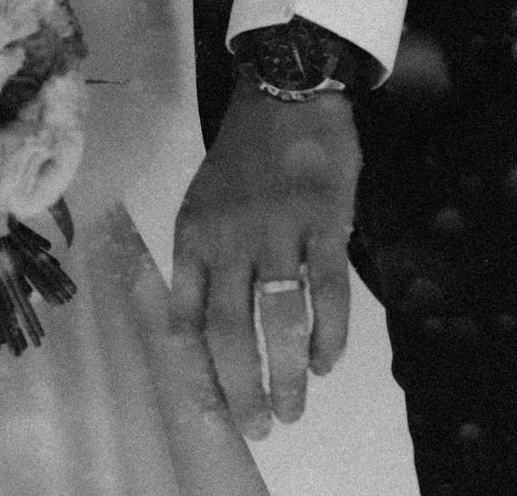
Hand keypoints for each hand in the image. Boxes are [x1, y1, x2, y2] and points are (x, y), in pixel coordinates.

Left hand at [168, 83, 359, 439]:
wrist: (287, 90)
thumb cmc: (243, 155)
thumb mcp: (200, 202)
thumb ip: (198, 259)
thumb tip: (195, 328)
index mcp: (194, 234)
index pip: (187, 316)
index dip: (198, 367)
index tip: (212, 408)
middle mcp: (230, 237)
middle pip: (230, 328)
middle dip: (242, 387)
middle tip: (260, 426)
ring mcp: (279, 228)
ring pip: (278, 317)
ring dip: (287, 371)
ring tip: (295, 407)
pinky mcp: (324, 220)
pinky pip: (327, 289)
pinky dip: (328, 332)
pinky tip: (328, 361)